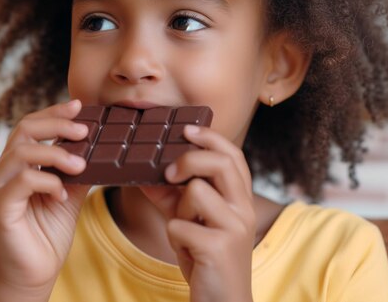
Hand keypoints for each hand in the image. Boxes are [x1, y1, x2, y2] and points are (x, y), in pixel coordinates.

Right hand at [0, 99, 90, 298]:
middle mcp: (2, 172)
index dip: (53, 113)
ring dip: (57, 154)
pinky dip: (48, 181)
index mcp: (17, 165)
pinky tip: (63, 193)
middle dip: (56, 124)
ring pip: (21, 151)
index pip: (31, 127)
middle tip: (85, 130)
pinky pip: (22, 180)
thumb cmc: (49, 234)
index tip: (79, 105)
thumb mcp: (70, 194)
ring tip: (82, 165)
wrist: (37, 273)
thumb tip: (99, 144)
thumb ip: (76, 169)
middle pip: (23, 129)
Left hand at [140, 125, 255, 301]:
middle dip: (189, 159)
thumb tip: (143, 173)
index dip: (210, 137)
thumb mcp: (189, 222)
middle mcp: (244, 209)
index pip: (233, 155)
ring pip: (197, 192)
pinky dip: (174, 237)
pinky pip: (180, 226)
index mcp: (241, 199)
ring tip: (185, 230)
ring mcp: (235, 227)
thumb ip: (172, 196)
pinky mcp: (220, 247)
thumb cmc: (206, 258)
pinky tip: (187, 252)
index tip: (186, 129)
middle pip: (221, 162)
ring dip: (179, 210)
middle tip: (168, 172)